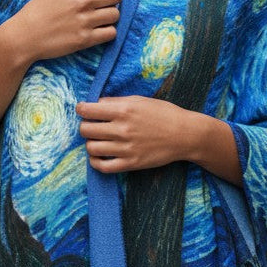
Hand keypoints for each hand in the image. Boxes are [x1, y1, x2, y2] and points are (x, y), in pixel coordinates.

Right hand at [12, 0, 121, 63]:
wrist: (24, 36)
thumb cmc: (38, 11)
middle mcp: (81, 1)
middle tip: (106, 3)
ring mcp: (84, 21)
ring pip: (115, 14)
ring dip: (111, 16)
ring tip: (101, 18)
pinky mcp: (85, 39)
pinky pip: (111, 33)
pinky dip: (108, 32)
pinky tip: (99, 31)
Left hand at [76, 95, 190, 172]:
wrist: (185, 135)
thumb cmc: (164, 114)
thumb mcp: (140, 100)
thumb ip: (116, 102)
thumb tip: (95, 103)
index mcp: (124, 110)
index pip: (88, 110)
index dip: (81, 109)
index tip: (82, 110)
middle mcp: (122, 129)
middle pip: (86, 129)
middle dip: (85, 126)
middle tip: (92, 125)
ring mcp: (126, 148)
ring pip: (91, 148)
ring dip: (90, 143)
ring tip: (97, 140)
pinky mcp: (131, 163)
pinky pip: (103, 167)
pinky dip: (95, 162)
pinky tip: (99, 156)